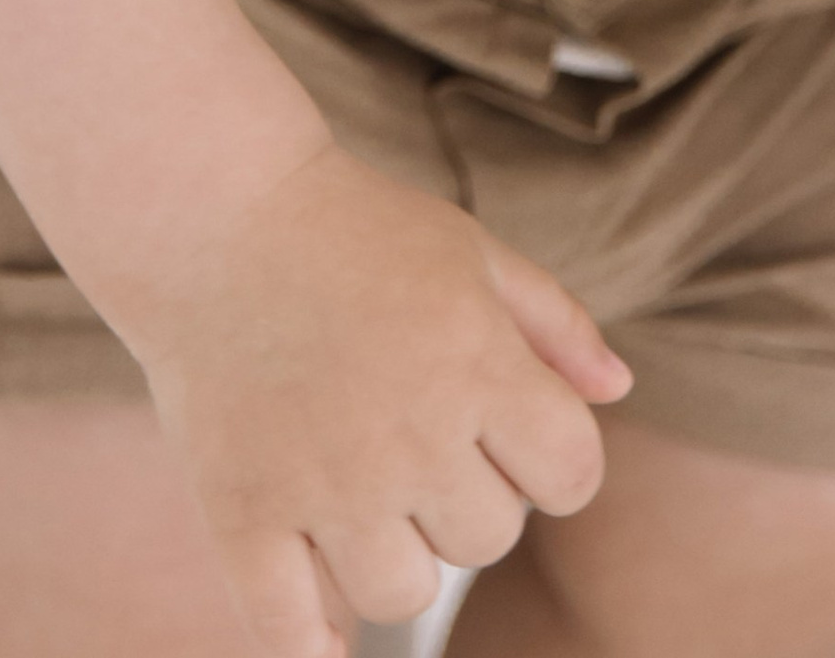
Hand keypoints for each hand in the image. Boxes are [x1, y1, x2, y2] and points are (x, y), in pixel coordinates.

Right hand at [124, 142, 629, 656]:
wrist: (216, 219)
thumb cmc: (359, 232)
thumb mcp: (473, 253)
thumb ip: (554, 322)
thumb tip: (619, 390)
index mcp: (477, 366)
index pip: (572, 475)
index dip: (558, 463)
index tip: (518, 436)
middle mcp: (408, 436)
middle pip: (488, 538)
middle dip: (473, 498)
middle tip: (425, 441)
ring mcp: (322, 486)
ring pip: (402, 593)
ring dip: (398, 556)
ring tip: (369, 494)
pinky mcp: (243, 516)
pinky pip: (292, 632)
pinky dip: (313, 642)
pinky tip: (324, 624)